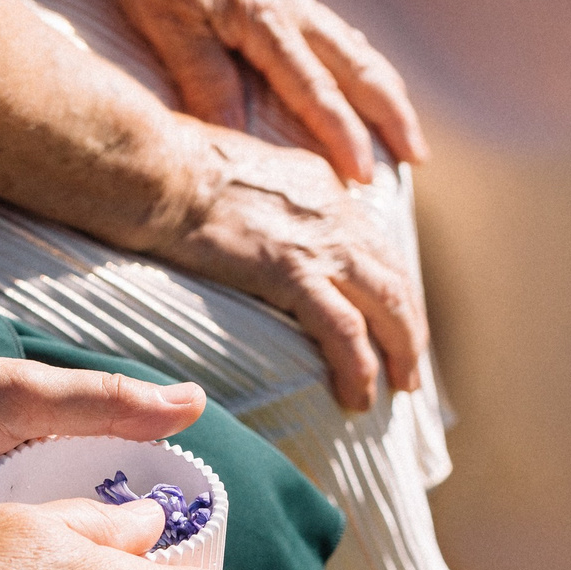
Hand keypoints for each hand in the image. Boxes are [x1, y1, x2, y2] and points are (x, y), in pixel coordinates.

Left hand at [77, 0, 425, 185]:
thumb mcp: (169, 28)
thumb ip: (205, 80)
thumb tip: (237, 137)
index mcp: (267, 21)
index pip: (316, 91)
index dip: (343, 136)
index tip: (364, 175)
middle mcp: (291, 8)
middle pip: (358, 67)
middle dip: (392, 115)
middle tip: (417, 157)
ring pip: (353, 49)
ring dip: (383, 91)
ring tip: (403, 129)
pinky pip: (333, 34)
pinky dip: (358, 64)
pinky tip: (361, 80)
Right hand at [143, 125, 425, 411]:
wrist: (162, 173)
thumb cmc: (179, 172)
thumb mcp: (246, 173)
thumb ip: (271, 202)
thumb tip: (262, 229)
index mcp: (325, 189)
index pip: (374, 248)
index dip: (388, 289)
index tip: (390, 320)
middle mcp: (337, 214)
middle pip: (394, 279)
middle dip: (408, 328)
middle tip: (409, 368)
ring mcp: (320, 244)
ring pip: (386, 307)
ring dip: (400, 353)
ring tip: (398, 388)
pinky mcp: (294, 273)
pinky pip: (344, 332)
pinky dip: (359, 368)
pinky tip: (359, 397)